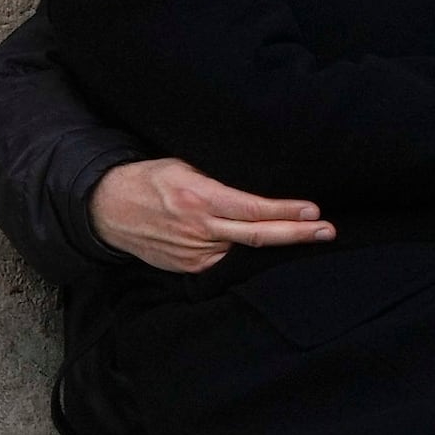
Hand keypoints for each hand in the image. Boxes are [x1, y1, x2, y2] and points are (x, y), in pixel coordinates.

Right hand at [88, 157, 333, 273]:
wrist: (106, 209)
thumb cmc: (147, 180)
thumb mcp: (181, 167)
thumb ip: (218, 182)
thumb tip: (255, 192)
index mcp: (198, 197)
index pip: (252, 208)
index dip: (285, 212)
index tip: (313, 211)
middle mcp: (198, 228)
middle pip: (258, 236)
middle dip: (297, 234)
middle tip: (328, 231)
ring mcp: (194, 252)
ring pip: (244, 252)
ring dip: (275, 246)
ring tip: (305, 236)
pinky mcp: (188, 267)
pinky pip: (225, 263)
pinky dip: (245, 257)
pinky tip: (264, 251)